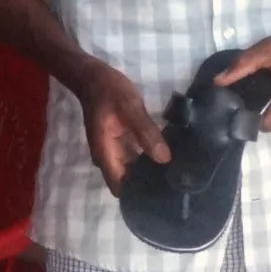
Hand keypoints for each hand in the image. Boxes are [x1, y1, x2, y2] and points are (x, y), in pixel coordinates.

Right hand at [69, 60, 169, 195]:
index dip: (138, 195)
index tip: (161, 195)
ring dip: (150, 171)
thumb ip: (146, 133)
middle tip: (178, 184)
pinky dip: (149, 158)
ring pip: (133, 170)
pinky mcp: (121, 142)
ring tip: (177, 173)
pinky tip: (168, 155)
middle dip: (149, 185)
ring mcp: (114, 150)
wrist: (92, 76)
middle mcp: (108, 157)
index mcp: (106, 154)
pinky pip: (136, 157)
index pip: (120, 188)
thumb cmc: (108, 91)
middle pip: (128, 182)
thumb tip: (165, 160)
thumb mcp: (130, 108)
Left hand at [216, 17, 270, 131]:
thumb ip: (244, 65)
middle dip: (252, 116)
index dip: (246, 116)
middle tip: (239, 98)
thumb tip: (217, 82)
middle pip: (269, 127)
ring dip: (264, 116)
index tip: (231, 105)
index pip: (266, 122)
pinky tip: (266, 97)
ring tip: (252, 96)